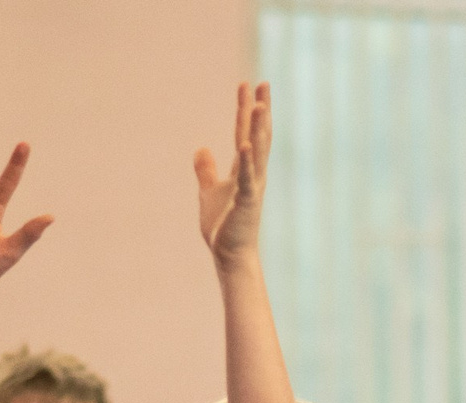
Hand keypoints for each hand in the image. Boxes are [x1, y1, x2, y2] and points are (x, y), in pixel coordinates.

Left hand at [195, 82, 271, 264]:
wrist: (230, 255)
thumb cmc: (223, 226)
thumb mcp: (209, 191)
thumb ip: (206, 170)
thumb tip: (201, 148)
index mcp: (244, 169)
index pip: (244, 132)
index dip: (245, 108)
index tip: (246, 85)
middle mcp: (253, 174)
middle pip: (258, 135)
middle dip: (260, 110)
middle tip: (263, 83)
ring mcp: (252, 187)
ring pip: (257, 152)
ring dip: (258, 129)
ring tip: (260, 105)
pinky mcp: (247, 202)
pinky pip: (247, 178)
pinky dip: (246, 161)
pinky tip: (243, 144)